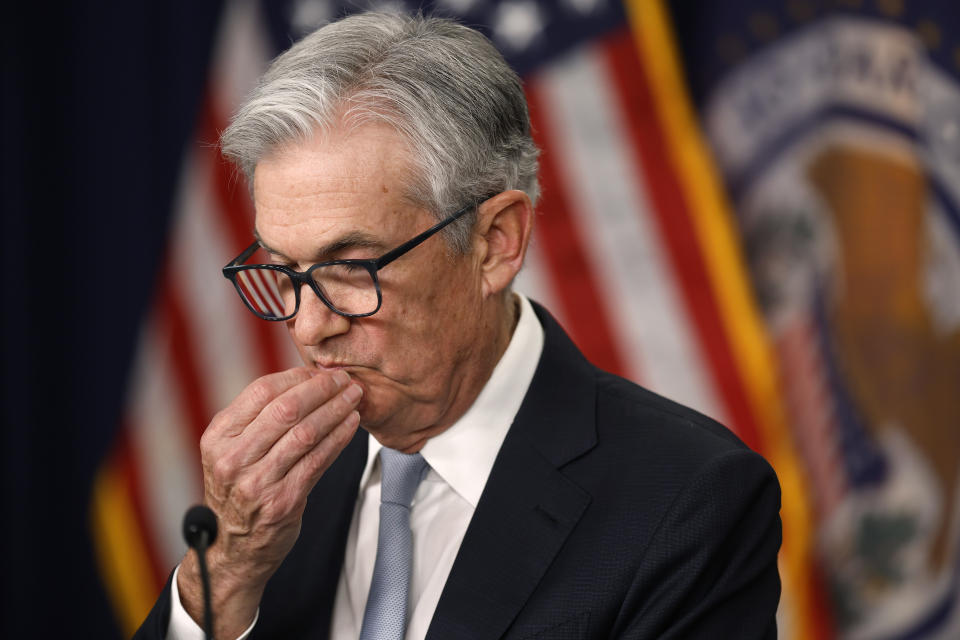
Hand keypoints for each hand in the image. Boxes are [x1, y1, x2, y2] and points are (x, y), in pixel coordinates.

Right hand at [177, 367, 361, 637]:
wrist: (233, 549)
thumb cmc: (240, 490)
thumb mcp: (232, 451)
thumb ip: (258, 418)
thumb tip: (305, 379)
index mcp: (218, 437)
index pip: (261, 391)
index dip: (298, 376)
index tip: (321, 371)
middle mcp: (233, 459)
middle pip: (286, 409)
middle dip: (322, 389)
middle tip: (346, 379)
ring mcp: (257, 483)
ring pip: (305, 433)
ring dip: (336, 410)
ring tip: (354, 397)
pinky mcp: (282, 502)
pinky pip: (318, 461)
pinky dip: (339, 438)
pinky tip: (352, 424)